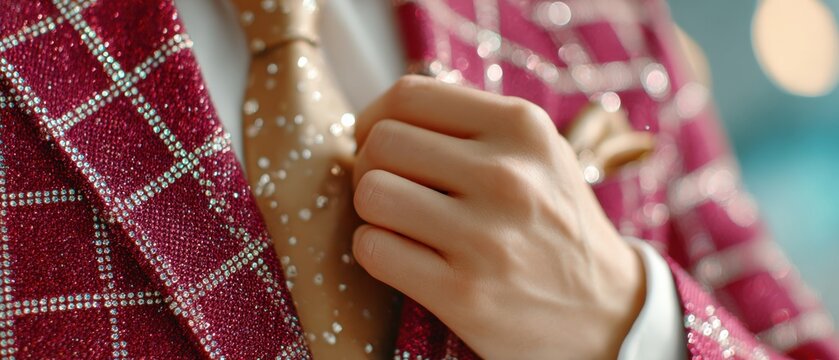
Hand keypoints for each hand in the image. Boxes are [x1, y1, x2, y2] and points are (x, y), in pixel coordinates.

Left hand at [351, 75, 645, 358]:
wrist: (608, 309)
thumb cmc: (555, 221)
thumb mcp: (538, 151)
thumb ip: (473, 122)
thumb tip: (385, 113)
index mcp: (522, 127)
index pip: (409, 95)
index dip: (375, 117)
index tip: (376, 140)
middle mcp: (507, 175)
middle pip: (381, 142)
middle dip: (370, 164)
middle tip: (391, 186)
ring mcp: (486, 237)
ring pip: (370, 193)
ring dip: (372, 210)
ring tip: (398, 221)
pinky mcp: (463, 293)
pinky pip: (373, 249)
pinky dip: (375, 250)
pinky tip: (403, 255)